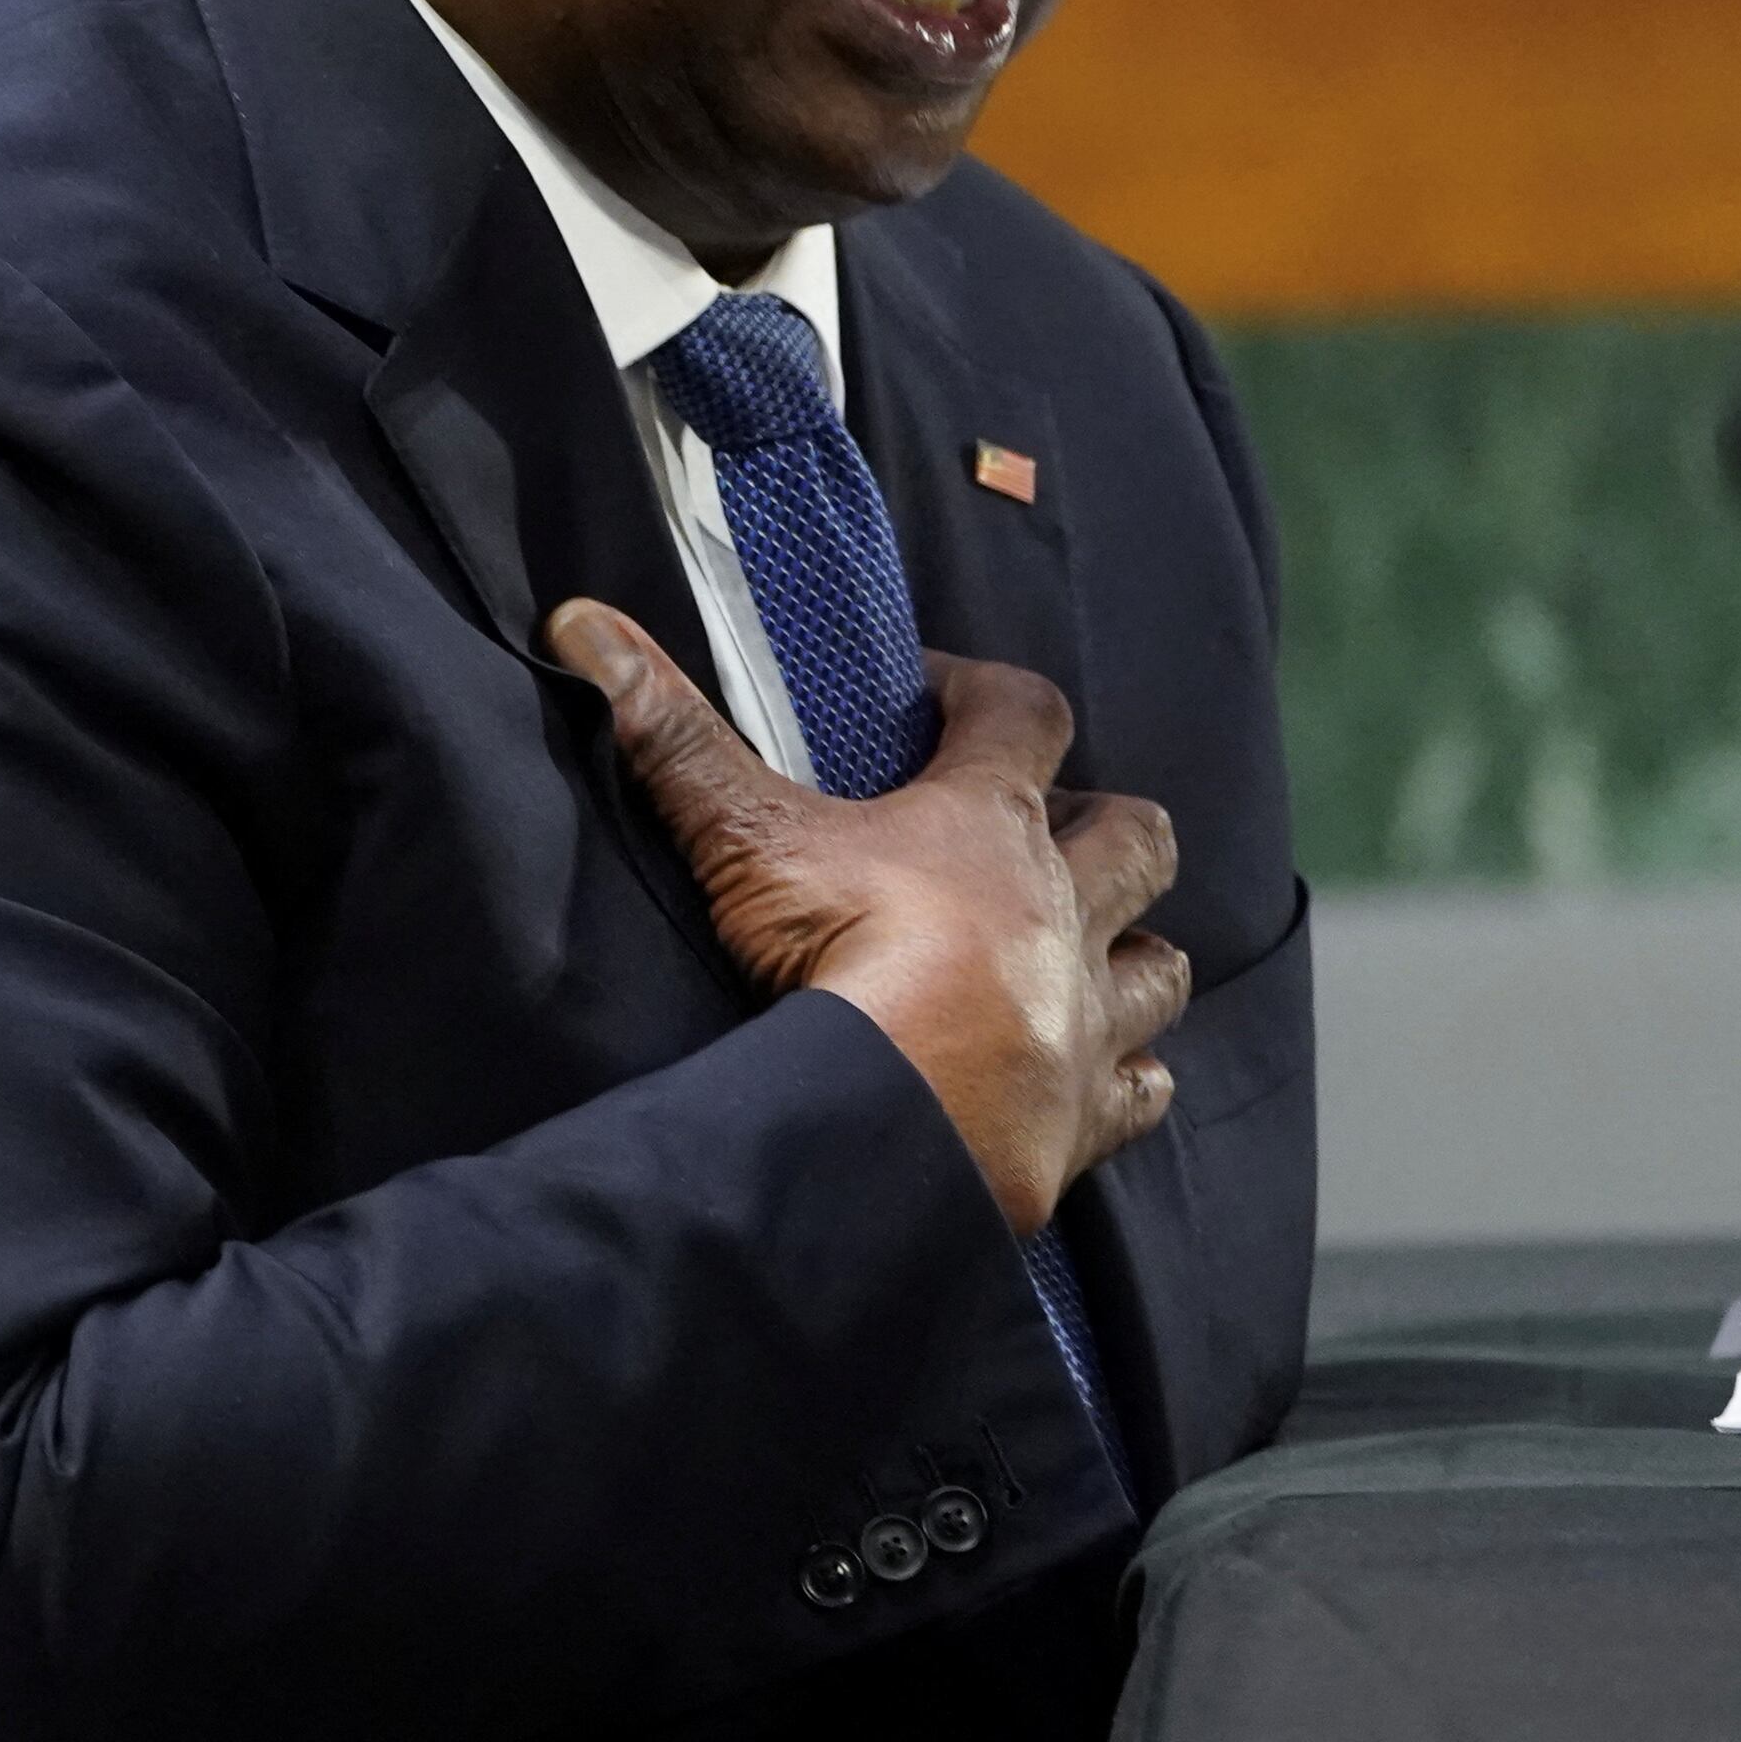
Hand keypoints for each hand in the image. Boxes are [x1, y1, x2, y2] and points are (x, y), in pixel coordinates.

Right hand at [549, 598, 1188, 1232]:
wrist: (894, 1115)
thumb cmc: (836, 959)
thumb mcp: (743, 833)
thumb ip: (671, 733)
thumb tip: (580, 626)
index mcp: (990, 825)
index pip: (1026, 713)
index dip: (988, 691)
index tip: (939, 695)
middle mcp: (1063, 909)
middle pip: (1136, 837)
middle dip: (1107, 824)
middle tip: (1050, 831)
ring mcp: (1086, 1013)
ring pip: (1160, 964)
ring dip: (1134, 950)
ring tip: (1091, 950)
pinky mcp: (1088, 1109)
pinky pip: (1142, 1087)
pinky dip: (1129, 1077)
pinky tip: (1105, 1076)